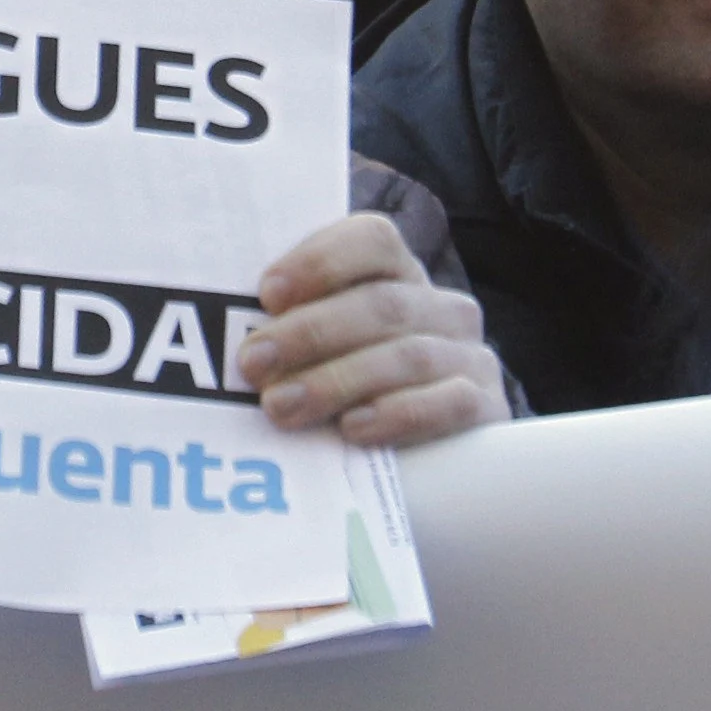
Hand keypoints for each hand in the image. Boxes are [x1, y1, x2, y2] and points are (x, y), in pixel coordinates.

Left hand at [237, 213, 503, 446]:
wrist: (427, 471)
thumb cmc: (346, 399)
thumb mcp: (318, 357)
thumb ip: (285, 330)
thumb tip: (224, 330)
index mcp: (398, 274)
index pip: (372, 239)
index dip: (319, 261)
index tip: (266, 294)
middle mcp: (440, 307)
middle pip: (380, 303)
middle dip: (308, 333)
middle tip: (252, 365)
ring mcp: (468, 355)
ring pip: (405, 355)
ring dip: (336, 380)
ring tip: (282, 407)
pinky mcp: (486, 407)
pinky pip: (448, 402)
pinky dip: (398, 414)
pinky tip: (354, 429)